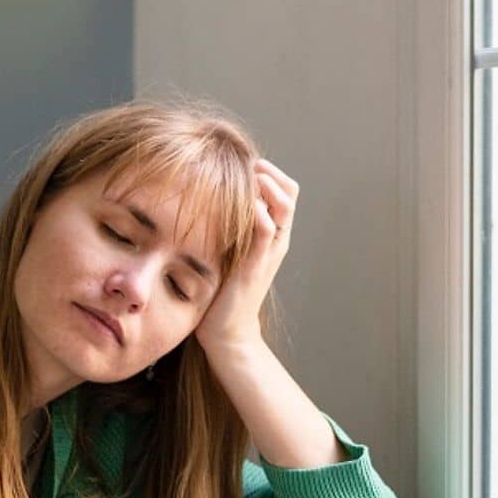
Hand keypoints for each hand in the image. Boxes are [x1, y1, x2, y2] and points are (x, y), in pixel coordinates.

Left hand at [194, 157, 297, 355]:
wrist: (226, 332)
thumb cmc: (221, 291)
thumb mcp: (226, 250)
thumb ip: (227, 227)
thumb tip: (206, 198)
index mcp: (272, 235)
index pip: (286, 190)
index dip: (270, 171)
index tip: (245, 164)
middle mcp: (277, 240)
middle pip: (291, 192)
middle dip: (270, 173)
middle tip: (246, 167)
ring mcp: (270, 252)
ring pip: (284, 205)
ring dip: (266, 186)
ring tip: (245, 181)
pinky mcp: (256, 264)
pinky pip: (266, 229)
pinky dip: (257, 210)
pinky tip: (239, 205)